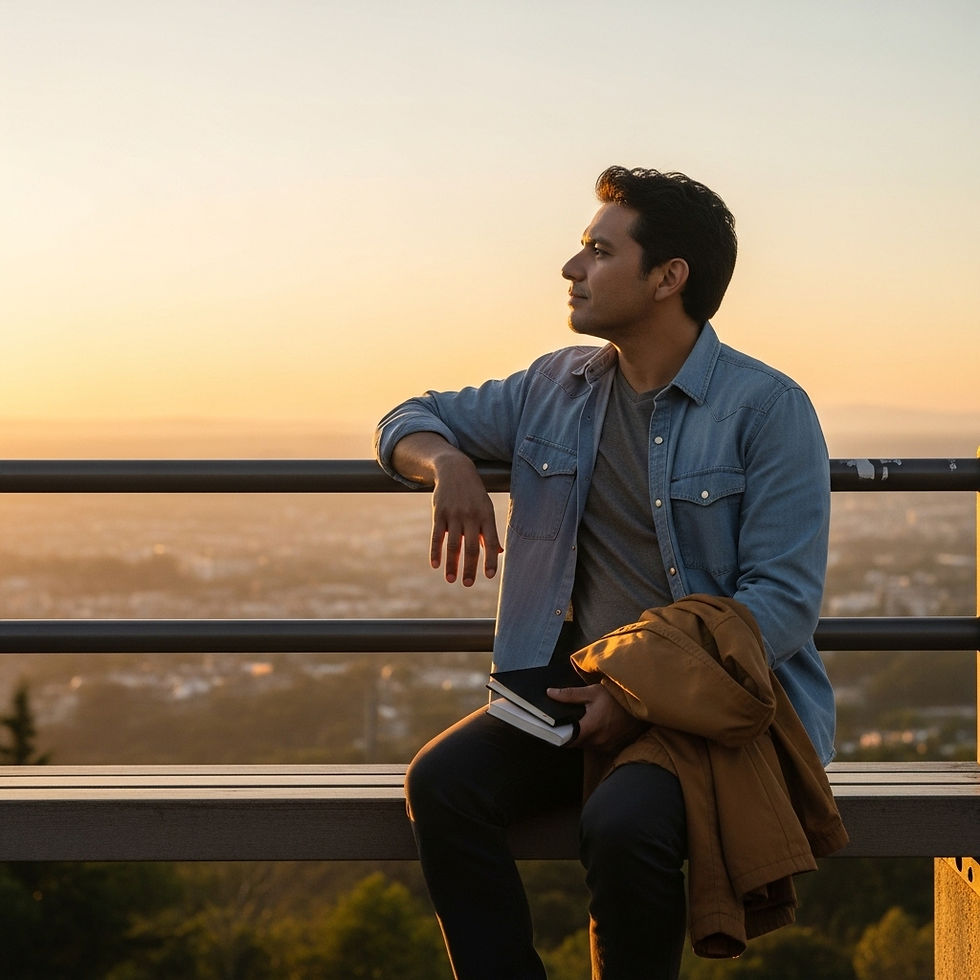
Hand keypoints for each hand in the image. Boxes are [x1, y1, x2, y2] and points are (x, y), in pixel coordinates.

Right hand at [391, 432, 502, 587]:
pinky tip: (435, 565)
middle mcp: (471, 516)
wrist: (455, 470)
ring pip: (453, 544)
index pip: (491, 542)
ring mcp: (454, 515)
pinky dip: (435, 551)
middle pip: (471, 547)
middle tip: (468, 584)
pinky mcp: (439, 513)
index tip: (490, 576)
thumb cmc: (474, 495)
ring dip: (451, 564)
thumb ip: (489, 531)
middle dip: (470, 567)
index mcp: (486, 516)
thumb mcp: (485, 509)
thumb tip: (499, 553)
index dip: (491, 559)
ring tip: (451, 579)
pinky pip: (437, 536)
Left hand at [548, 683, 647, 752]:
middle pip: (576, 744)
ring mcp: (607, 747)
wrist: (640, 704)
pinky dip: (597, 739)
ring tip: (590, 722)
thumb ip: (569, 695)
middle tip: (575, 720)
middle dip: (573, 734)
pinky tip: (601, 727)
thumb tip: (550, 693)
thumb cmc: (616, 697)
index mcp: (590, 728)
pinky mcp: (615, 748)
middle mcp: (598, 741)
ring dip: (586, 737)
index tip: (555, 730)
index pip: (566, 740)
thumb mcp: (591, 692)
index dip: (559, 736)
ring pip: (588, 746)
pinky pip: (600, 747)